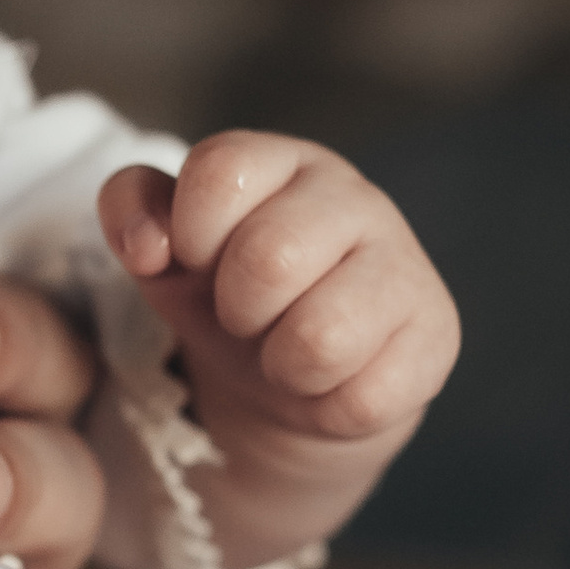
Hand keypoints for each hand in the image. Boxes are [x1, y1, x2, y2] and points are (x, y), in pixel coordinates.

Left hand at [98, 134, 458, 470]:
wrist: (294, 377)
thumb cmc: (229, 296)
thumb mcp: (167, 253)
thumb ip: (134, 211)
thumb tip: (145, 240)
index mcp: (282, 162)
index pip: (220, 171)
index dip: (191, 234)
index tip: (199, 261)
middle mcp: (354, 198)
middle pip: (268, 257)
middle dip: (237, 309)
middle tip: (248, 317)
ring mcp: (405, 264)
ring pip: (321, 337)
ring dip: (283, 365)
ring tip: (288, 349)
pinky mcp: (436, 337)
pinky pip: (362, 398)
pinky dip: (327, 406)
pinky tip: (333, 380)